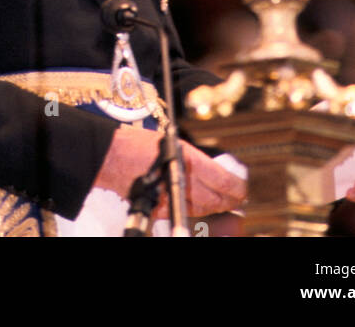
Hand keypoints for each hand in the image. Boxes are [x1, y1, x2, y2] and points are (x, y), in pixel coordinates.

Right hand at [94, 127, 245, 219]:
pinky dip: (196, 209)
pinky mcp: (161, 209)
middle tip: (238, 198)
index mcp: (188, 161)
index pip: (222, 181)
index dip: (235, 188)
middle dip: (228, 200)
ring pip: (202, 208)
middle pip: (215, 199)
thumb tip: (212, 172)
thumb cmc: (139, 145)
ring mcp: (172, 198)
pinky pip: (185, 211)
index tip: (242, 188)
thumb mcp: (173, 143)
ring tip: (224, 202)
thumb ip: (193, 160)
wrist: (113, 157)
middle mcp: (182, 182)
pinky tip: (200, 206)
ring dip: (215, 206)